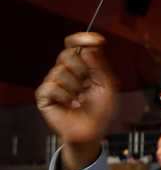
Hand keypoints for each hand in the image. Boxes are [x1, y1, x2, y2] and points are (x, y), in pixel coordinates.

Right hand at [35, 33, 115, 147]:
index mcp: (82, 66)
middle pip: (67, 54)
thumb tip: (89, 48)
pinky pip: (51, 86)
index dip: (83, 39)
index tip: (97, 40)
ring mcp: (54, 82)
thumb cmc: (101, 110)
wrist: (93, 131)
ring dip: (75, 87)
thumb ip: (100, 65)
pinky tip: (70, 104)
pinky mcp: (45, 96)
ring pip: (60, 71)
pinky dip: (64, 96)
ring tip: (80, 99)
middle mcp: (67, 71)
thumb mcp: (107, 85)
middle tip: (88, 85)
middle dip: (82, 70)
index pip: (76, 45)